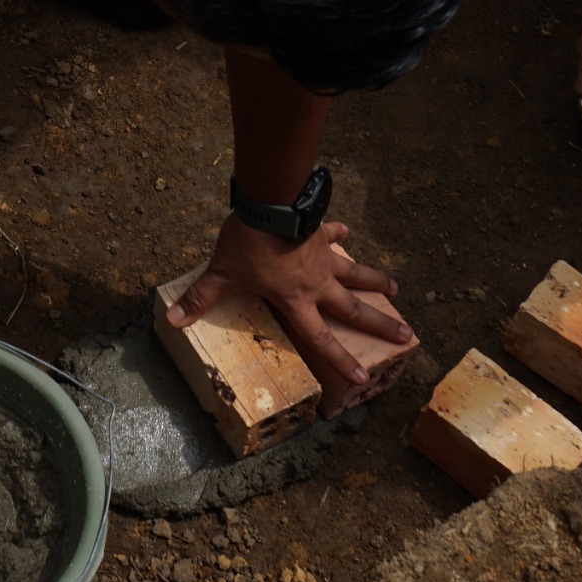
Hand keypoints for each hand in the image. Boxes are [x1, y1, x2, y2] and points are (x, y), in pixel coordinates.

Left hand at [169, 218, 408, 413]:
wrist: (269, 203)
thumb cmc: (248, 243)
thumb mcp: (222, 273)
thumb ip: (201, 297)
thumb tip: (174, 320)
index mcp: (296, 300)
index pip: (322, 338)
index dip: (342, 360)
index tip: (362, 377)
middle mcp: (317, 283)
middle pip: (353, 309)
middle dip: (379, 324)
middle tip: (407, 335)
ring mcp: (323, 257)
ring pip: (355, 274)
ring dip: (374, 281)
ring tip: (395, 289)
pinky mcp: (320, 234)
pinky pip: (333, 236)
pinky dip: (339, 234)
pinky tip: (346, 231)